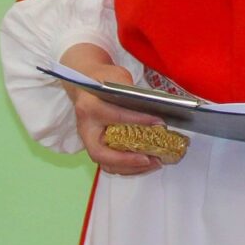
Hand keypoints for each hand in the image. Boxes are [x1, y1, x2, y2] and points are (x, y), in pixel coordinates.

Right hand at [59, 44, 164, 176]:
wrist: (85, 84)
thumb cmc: (102, 79)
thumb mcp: (117, 77)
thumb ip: (131, 90)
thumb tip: (154, 106)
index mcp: (89, 107)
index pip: (116, 117)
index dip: (139, 120)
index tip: (159, 123)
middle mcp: (86, 128)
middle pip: (103, 153)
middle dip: (128, 160)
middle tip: (153, 159)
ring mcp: (89, 141)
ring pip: (106, 164)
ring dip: (132, 168)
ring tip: (154, 163)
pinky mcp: (96, 147)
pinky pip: (110, 164)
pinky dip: (129, 168)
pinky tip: (147, 163)